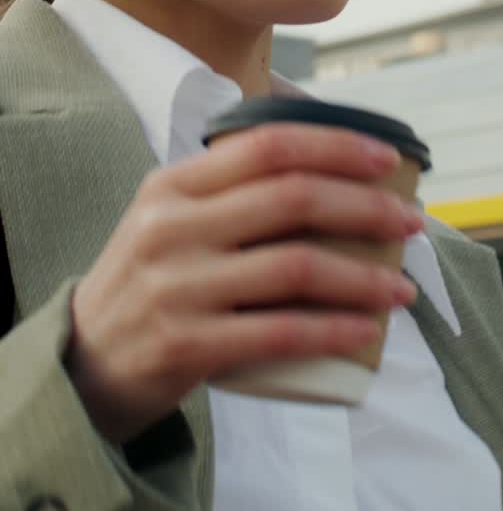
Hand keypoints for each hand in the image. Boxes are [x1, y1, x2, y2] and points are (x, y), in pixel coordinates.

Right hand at [63, 124, 421, 443]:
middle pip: (292, 199)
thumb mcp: (169, 217)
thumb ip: (229, 189)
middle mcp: (173, 227)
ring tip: (403, 287)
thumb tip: (331, 169)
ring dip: (364, 275)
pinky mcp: (187, 345)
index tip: (388, 159)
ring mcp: (178, 286)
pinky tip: (367, 330)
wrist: (82, 365)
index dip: (337, 146)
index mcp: (173, 184)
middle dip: (366, 206)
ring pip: (295, 266)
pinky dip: (333, 329)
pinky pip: (279, 331)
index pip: (268, 146)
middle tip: (411, 221)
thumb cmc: (149, 281)